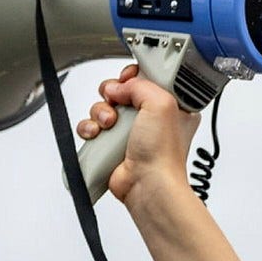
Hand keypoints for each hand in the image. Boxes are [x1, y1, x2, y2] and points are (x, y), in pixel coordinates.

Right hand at [74, 68, 200, 205]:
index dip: (135, 76)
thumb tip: (119, 87)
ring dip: (100, 112)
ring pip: (104, 107)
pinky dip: (90, 128)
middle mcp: (151, 119)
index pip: (148, 78)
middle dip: (113, 93)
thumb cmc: (163, 154)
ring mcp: (131, 133)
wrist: (147, 185)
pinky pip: (93, 127)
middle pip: (122, 90)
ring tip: (109, 124)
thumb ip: (140, 84)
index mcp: (171, 106)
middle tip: (118, 102)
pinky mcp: (113, 146)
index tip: (129, 79)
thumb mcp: (161, 102)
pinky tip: (98, 134)